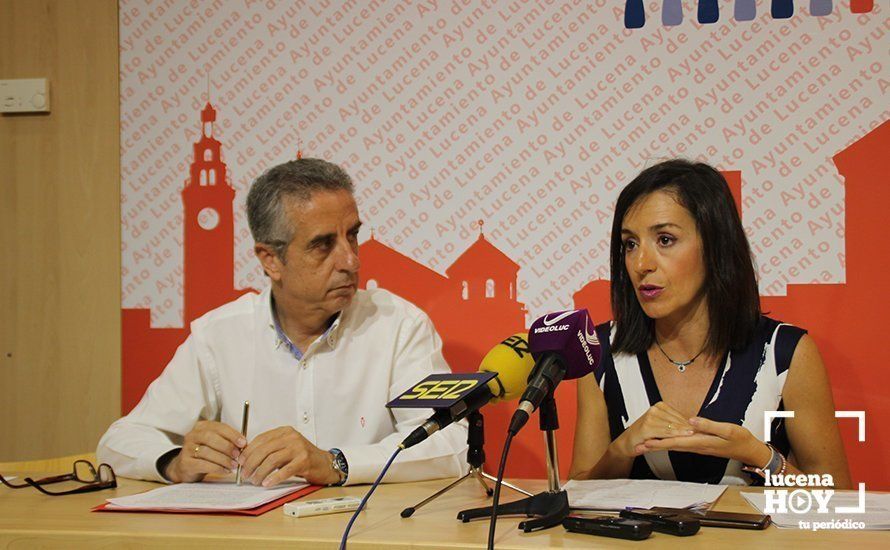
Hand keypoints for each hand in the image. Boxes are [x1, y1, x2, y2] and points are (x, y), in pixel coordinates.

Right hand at [166, 421, 245, 482]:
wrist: (186, 467)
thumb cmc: (204, 454)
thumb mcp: (215, 443)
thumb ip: (227, 441)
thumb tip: (243, 444)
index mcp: (201, 427)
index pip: (219, 427)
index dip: (232, 434)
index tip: (243, 442)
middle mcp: (192, 435)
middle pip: (211, 438)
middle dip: (227, 446)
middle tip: (238, 454)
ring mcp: (187, 449)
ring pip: (207, 452)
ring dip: (223, 459)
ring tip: (234, 464)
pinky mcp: (185, 462)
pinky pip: (202, 464)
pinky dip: (216, 468)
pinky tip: (225, 470)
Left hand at [237, 426, 338, 486]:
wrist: (324, 463)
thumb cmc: (302, 457)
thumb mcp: (285, 448)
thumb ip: (270, 449)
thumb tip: (246, 458)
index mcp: (284, 431)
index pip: (261, 439)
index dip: (248, 451)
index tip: (240, 462)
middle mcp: (291, 437)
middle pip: (265, 449)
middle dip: (251, 463)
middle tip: (245, 474)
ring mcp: (298, 448)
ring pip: (272, 460)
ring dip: (260, 472)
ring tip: (255, 481)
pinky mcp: (304, 460)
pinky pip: (285, 470)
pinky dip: (274, 478)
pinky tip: (267, 483)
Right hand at [613, 401, 694, 457]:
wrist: (628, 442)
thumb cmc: (645, 435)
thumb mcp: (660, 426)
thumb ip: (673, 423)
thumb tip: (692, 424)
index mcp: (660, 406)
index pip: (679, 416)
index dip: (690, 423)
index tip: (700, 429)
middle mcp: (655, 409)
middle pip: (677, 421)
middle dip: (689, 428)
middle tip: (701, 433)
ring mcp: (650, 417)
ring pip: (672, 427)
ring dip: (683, 432)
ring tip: (694, 436)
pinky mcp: (647, 427)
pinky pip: (664, 433)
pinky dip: (674, 436)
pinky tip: (681, 439)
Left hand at [640, 416, 770, 464]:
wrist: (748, 450)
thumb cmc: (739, 439)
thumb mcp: (727, 430)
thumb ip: (709, 425)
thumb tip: (691, 421)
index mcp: (701, 441)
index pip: (676, 441)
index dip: (660, 442)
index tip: (645, 443)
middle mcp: (697, 446)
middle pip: (671, 446)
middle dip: (653, 446)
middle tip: (637, 447)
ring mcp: (698, 446)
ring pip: (674, 446)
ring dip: (659, 445)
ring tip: (644, 445)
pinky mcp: (700, 444)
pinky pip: (681, 444)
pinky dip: (670, 443)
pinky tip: (663, 441)